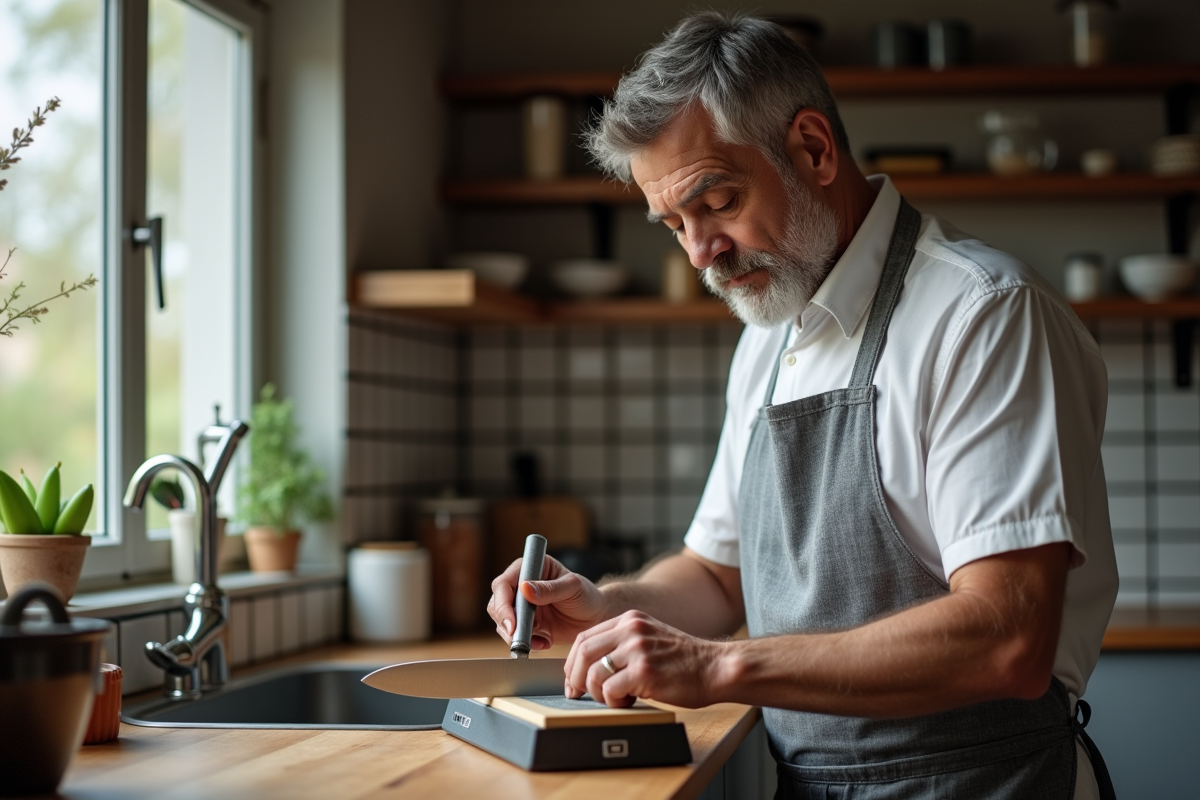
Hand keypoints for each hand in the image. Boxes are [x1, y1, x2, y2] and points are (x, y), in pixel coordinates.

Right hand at [487, 554, 608, 650]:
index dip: (503, 604)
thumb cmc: (586, 595)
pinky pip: (516, 636)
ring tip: (538, 641)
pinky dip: (527, 643)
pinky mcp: (525, 625)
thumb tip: (525, 588)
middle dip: (505, 623)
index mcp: (530, 568)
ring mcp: (521, 607)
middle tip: (518, 637)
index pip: (504, 583)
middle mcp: (520, 586)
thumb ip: (550, 589)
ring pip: (502, 622)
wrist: (595, 617)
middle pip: (497, 604)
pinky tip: (544, 643)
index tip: (512, 623)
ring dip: (516, 636)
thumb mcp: (573, 588)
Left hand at [564, 610, 729, 708]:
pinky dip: (613, 702)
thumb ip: (622, 644)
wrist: (715, 667)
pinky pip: (610, 690)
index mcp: (630, 620)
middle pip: (583, 652)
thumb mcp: (649, 638)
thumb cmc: (684, 661)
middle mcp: (631, 630)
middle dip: (575, 678)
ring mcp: (638, 649)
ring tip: (615, 698)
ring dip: (597, 693)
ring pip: (594, 673)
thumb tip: (589, 666)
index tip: (573, 680)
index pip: (584, 637)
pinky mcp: (645, 671)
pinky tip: (629, 702)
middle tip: (579, 694)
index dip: (572, 662)